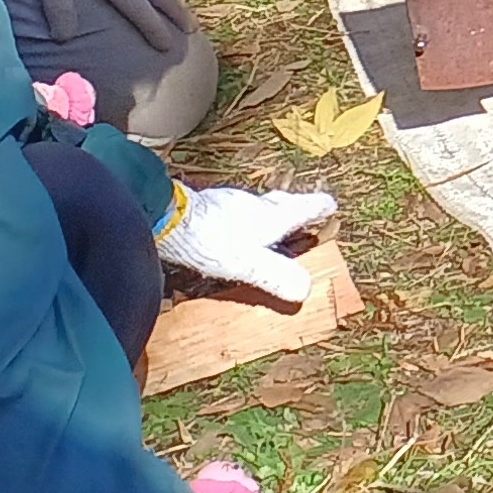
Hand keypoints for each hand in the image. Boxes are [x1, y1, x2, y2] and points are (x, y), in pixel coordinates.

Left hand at [156, 186, 334, 301]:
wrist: (162, 217)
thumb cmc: (207, 239)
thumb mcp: (247, 263)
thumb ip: (275, 276)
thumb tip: (305, 289)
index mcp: (267, 217)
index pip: (300, 209)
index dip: (317, 209)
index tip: (330, 206)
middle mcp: (250, 206)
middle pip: (278, 204)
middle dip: (293, 207)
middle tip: (304, 210)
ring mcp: (225, 204)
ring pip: (254, 206)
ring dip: (266, 213)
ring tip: (269, 222)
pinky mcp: (203, 209)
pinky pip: (230, 211)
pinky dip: (240, 219)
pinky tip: (229, 229)